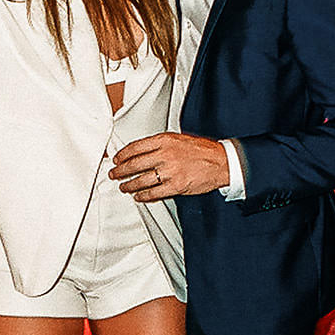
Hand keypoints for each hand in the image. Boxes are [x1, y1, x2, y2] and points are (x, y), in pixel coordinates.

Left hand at [109, 132, 229, 200]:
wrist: (221, 162)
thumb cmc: (202, 150)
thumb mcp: (178, 138)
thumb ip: (159, 144)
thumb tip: (140, 152)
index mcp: (164, 140)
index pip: (135, 147)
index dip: (122, 154)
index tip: (116, 159)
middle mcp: (164, 155)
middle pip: (134, 164)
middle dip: (120, 171)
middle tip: (113, 174)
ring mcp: (169, 171)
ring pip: (140, 180)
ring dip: (128, 184)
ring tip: (123, 186)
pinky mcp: (175, 186)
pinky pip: (153, 192)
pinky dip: (143, 195)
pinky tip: (138, 196)